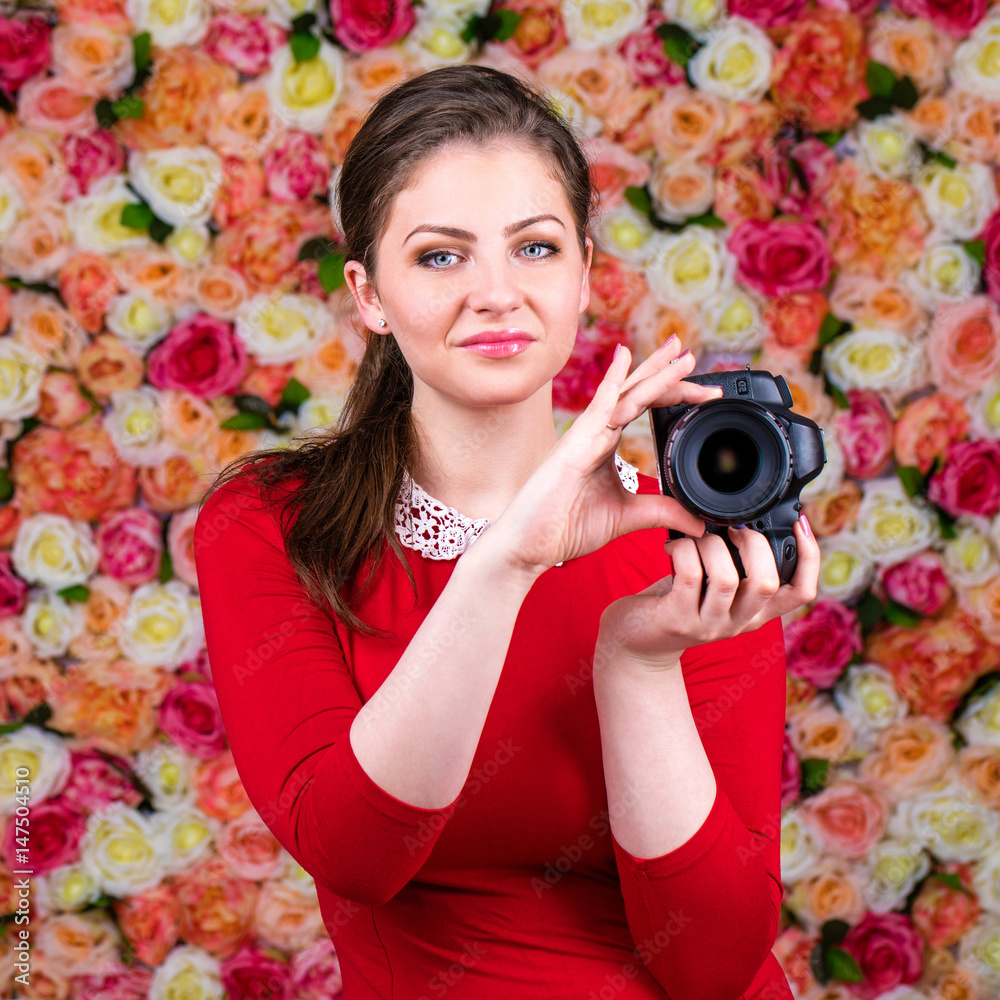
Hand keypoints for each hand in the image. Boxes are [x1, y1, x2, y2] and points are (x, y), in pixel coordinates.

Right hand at [482, 338, 722, 576]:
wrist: (529, 544)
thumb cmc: (565, 527)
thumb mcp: (626, 517)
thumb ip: (661, 512)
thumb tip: (697, 521)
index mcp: (606, 444)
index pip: (645, 409)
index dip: (674, 397)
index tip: (706, 394)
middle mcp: (596, 432)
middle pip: (638, 393)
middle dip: (667, 373)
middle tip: (691, 354)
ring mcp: (584, 436)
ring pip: (626, 396)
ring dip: (655, 374)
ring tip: (681, 353)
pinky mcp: (574, 445)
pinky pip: (598, 407)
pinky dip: (613, 381)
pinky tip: (626, 357)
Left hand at [595, 516, 820, 669]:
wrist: (634, 642)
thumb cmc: (675, 602)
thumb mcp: (713, 587)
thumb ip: (735, 564)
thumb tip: (746, 519)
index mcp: (754, 613)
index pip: (802, 592)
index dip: (811, 557)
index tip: (802, 523)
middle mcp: (737, 623)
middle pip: (767, 583)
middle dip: (753, 543)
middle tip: (732, 528)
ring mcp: (707, 625)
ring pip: (726, 577)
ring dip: (711, 545)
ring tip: (695, 539)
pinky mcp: (676, 620)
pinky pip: (689, 574)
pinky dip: (683, 550)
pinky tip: (672, 547)